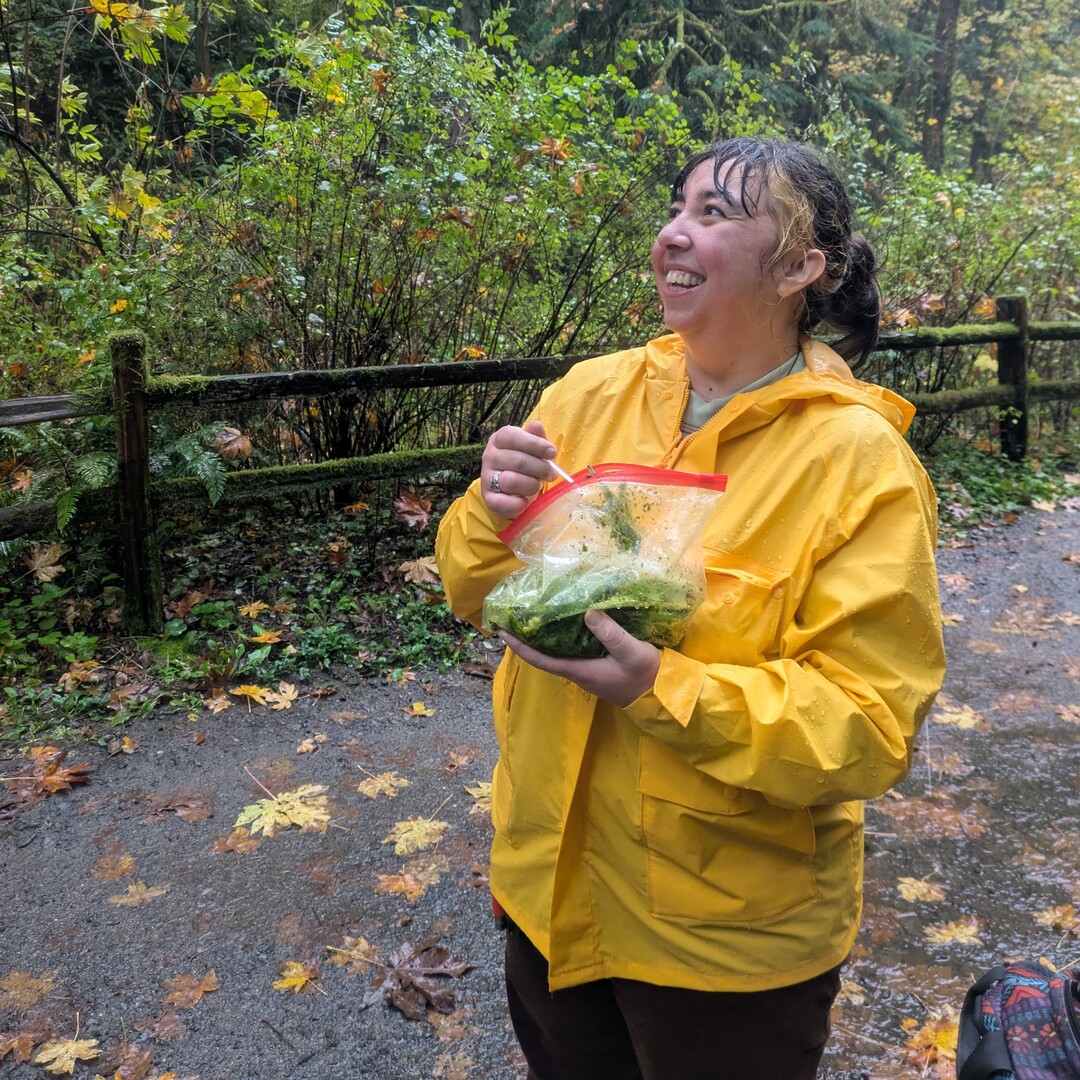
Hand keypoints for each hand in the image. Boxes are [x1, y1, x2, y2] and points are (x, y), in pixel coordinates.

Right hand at [481, 420, 558, 519]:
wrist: (512, 490)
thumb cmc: (526, 464)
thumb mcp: (534, 449)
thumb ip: (536, 438)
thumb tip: (537, 425)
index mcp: (500, 439)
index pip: (514, 436)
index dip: (535, 444)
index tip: (552, 452)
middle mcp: (489, 455)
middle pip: (518, 460)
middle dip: (540, 469)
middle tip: (552, 474)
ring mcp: (486, 477)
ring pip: (511, 481)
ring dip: (531, 485)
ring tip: (537, 486)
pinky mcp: (488, 497)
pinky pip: (502, 502)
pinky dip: (517, 504)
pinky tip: (525, 501)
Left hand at [499, 610, 660, 707]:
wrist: (663, 695)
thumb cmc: (645, 675)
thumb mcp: (630, 651)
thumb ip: (610, 633)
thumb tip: (587, 612)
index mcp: (579, 670)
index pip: (540, 659)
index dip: (520, 647)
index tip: (502, 632)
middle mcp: (578, 671)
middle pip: (544, 654)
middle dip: (528, 637)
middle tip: (515, 616)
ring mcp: (588, 670)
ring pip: (558, 651)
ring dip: (544, 636)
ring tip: (535, 614)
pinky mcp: (598, 665)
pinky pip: (572, 649)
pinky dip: (563, 635)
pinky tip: (567, 620)